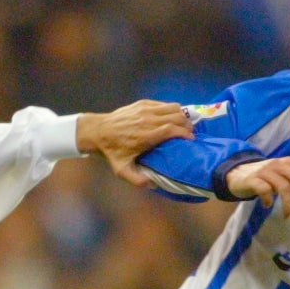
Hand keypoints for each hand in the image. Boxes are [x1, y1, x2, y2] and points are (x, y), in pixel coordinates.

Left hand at [76, 99, 193, 187]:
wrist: (98, 131)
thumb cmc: (112, 152)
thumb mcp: (122, 170)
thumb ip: (137, 180)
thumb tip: (152, 184)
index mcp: (146, 135)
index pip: (173, 129)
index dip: (185, 133)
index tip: (191, 140)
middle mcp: (148, 120)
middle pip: (177, 117)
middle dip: (187, 125)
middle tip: (189, 134)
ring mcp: (145, 109)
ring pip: (173, 107)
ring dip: (181, 115)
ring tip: (183, 125)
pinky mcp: (143, 103)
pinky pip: (163, 104)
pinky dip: (171, 110)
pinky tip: (171, 118)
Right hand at [225, 158, 289, 216]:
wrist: (238, 173)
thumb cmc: (267, 175)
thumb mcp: (285, 172)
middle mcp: (279, 164)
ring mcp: (265, 171)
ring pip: (282, 186)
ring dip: (288, 204)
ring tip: (288, 216)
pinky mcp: (253, 180)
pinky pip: (264, 190)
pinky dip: (268, 200)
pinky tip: (267, 206)